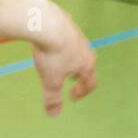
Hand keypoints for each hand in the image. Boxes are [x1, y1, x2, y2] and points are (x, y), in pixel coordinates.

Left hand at [31, 2, 96, 116]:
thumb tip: (53, 114)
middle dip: (80, 73)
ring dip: (71, 57)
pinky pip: (66, 35)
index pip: (90, 83)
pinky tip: (50, 41)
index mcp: (86, 65)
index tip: (72, 96)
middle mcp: (86, 50)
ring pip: (78, 49)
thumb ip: (53, 98)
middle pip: (87, 64)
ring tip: (60, 61)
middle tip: (70, 78)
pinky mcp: (67, 22)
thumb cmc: (51, 54)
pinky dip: (61, 42)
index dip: (82, 92)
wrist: (48, 23)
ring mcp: (78, 35)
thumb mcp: (50, 80)